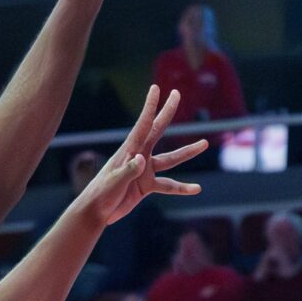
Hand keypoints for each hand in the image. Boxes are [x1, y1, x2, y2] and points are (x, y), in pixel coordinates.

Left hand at [72, 87, 204, 227]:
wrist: (96, 212)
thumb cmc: (101, 194)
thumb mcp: (114, 182)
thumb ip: (128, 171)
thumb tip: (142, 159)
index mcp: (129, 151)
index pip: (142, 125)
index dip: (150, 107)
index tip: (156, 88)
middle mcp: (139, 156)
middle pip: (157, 131)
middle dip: (167, 112)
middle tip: (176, 93)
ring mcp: (144, 170)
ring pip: (170, 159)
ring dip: (187, 152)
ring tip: (205, 143)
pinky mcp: (147, 185)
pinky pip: (169, 185)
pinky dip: (182, 188)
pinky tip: (196, 189)